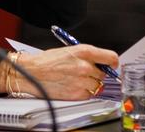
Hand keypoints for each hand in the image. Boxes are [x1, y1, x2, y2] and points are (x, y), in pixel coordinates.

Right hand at [0, 45, 118, 99]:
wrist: (31, 72)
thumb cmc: (46, 61)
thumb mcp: (68, 50)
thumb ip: (87, 56)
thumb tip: (102, 62)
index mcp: (83, 51)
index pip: (111, 58)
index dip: (112, 63)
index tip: (112, 65)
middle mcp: (85, 66)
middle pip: (104, 73)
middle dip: (97, 73)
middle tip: (85, 72)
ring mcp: (82, 81)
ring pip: (98, 85)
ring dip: (90, 84)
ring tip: (76, 79)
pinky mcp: (77, 94)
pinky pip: (89, 95)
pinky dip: (83, 92)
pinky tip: (72, 85)